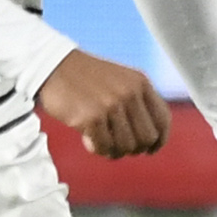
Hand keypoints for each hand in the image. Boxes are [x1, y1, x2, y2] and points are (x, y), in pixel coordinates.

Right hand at [37, 51, 170, 158]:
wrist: (53, 66)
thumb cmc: (85, 78)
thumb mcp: (120, 81)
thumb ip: (137, 103)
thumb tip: (150, 140)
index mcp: (140, 83)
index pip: (163, 120)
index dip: (159, 140)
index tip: (150, 150)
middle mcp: (130, 93)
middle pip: (146, 138)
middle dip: (133, 148)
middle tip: (117, 146)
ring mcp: (111, 106)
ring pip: (126, 147)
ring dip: (113, 150)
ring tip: (101, 141)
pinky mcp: (92, 117)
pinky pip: (104, 148)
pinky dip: (96, 148)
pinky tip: (88, 138)